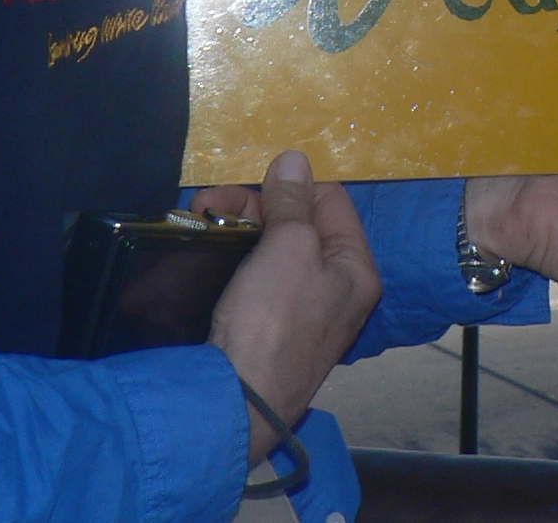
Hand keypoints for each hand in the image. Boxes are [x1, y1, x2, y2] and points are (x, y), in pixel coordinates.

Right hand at [205, 151, 381, 462]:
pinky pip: (258, 277)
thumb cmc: (272, 319)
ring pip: (274, 249)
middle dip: (255, 207)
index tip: (251, 182)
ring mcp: (304, 312)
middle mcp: (337, 290)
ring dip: (239, 228)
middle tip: (209, 203)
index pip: (331, 201)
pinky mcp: (270, 329)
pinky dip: (236, 259)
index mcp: (356, 269)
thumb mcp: (288, 247)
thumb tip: (296, 158)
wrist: (234, 400)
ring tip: (202, 220)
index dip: (291, 185)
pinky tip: (210, 250)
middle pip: (299, 224)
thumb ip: (292, 201)